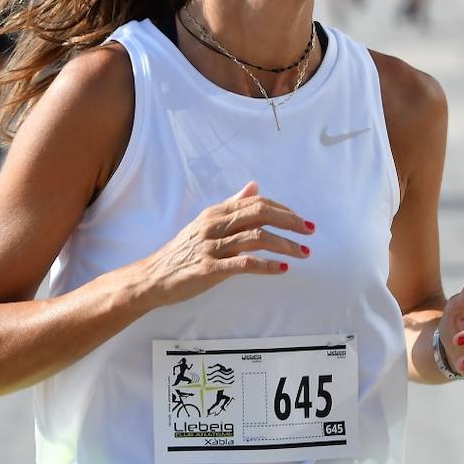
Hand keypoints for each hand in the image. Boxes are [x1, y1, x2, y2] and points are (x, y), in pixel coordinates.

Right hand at [139, 181, 313, 308]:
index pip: (257, 203)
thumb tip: (254, 187)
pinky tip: (282, 268)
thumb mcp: (206, 223)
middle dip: (290, 222)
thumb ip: (231, 205)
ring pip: (257, 237)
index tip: (301, 221)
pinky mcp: (210, 268)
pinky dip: (266, 265)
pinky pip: (244, 264)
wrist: (154, 277)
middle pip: (260, 214)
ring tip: (302, 253)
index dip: (283, 210)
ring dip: (285, 245)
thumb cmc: (183, 251)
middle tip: (310, 231)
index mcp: (216, 212)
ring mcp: (212, 246)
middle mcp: (214, 225)